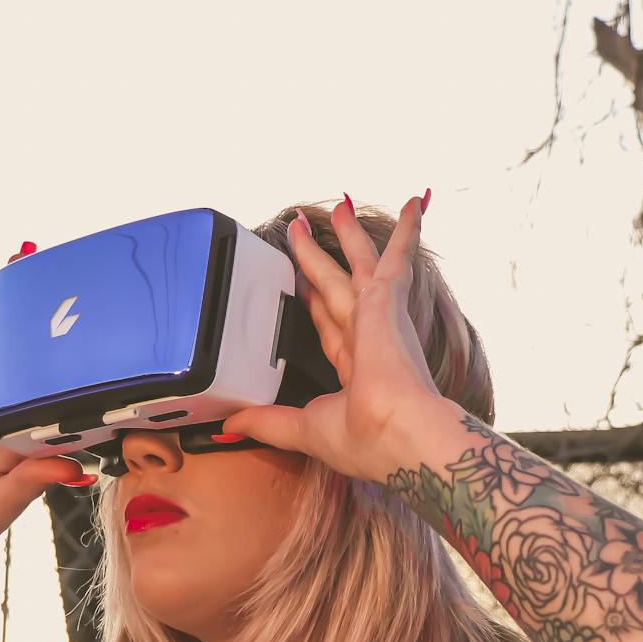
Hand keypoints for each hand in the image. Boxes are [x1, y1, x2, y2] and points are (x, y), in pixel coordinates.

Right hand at [0, 246, 93, 559]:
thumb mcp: (10, 502)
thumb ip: (36, 481)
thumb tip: (76, 470)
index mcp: (32, 428)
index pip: (60, 385)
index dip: (77, 355)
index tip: (98, 321)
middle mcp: (7, 405)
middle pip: (30, 349)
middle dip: (45, 308)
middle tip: (61, 264)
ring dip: (3, 300)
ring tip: (19, 256)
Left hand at [219, 193, 458, 484]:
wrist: (399, 432)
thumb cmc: (366, 439)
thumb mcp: (300, 427)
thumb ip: (265, 422)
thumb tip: (230, 425)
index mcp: (355, 369)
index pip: (329, 326)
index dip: (314, 304)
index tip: (303, 285)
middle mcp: (369, 338)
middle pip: (338, 287)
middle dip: (320, 260)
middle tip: (304, 230)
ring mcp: (379, 318)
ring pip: (359, 264)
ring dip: (351, 236)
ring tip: (342, 205)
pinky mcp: (386, 302)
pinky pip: (395, 256)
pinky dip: (406, 230)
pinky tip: (412, 203)